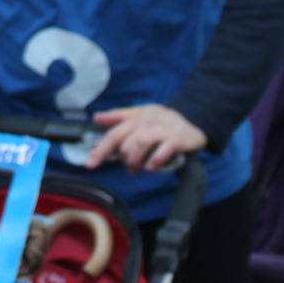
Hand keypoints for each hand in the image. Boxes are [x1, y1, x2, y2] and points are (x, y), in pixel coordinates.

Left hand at [85, 104, 205, 172]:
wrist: (194, 120)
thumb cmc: (162, 120)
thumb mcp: (140, 114)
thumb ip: (118, 117)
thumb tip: (96, 117)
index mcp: (135, 117)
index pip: (113, 134)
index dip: (100, 149)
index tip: (90, 164)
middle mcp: (146, 122)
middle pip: (125, 142)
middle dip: (124, 159)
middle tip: (130, 167)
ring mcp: (161, 130)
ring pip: (139, 145)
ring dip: (135, 161)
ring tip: (138, 168)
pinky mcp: (175, 139)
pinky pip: (160, 152)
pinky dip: (153, 162)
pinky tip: (152, 166)